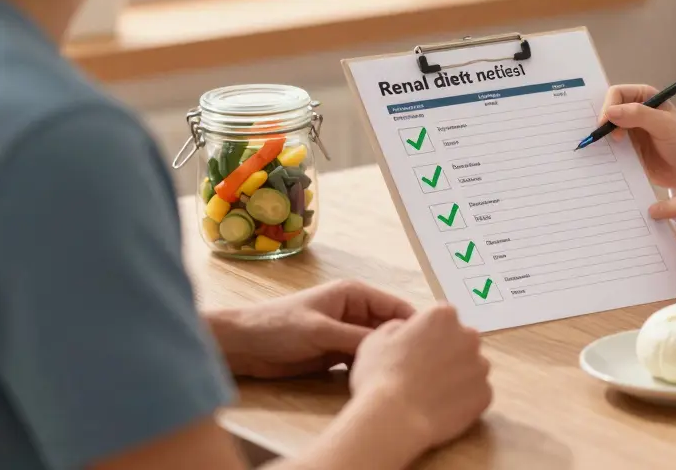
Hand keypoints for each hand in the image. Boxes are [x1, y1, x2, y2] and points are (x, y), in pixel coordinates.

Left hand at [207, 279, 414, 378]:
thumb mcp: (320, 331)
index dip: (414, 324)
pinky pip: (363, 360)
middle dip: (403, 344)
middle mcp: (355, 311)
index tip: (431, 344)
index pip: (396, 307)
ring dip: (387, 358)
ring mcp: (346, 333)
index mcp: (354, 294)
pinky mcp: (337, 354)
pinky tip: (381, 381)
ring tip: (406, 375)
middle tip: (422, 366)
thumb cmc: (278, 327)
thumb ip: (356, 338)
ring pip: (378, 346)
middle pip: (390, 328)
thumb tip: (392, 346)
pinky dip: (371, 368)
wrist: (243, 346)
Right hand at [350, 304, 491, 452]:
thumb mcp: (377, 339)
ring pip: (471, 367)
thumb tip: (407, 329)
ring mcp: (481, 366)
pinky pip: (475, 393)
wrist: (394, 419)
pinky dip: (463, 400)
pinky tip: (442, 409)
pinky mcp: (486, 394)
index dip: (428, 334)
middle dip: (447, 352)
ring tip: (432, 394)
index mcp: (443, 316)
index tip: (416, 350)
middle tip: (425, 373)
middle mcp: (469, 336)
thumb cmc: (381, 376)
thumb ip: (399, 326)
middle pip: (461, 341)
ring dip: (457, 376)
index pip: (442, 318)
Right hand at [598, 84, 675, 192]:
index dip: (608, 106)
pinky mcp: (627, 149)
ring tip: (596, 148)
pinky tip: (602, 159)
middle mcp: (634, 111)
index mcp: (644, 97)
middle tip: (597, 137)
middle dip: (599, 121)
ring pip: (606, 130)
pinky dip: (604, 152)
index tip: (605, 124)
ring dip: (600, 138)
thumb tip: (610, 112)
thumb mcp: (665, 126)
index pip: (617, 94)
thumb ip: (639, 115)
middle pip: (607, 110)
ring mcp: (630, 131)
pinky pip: (610, 148)